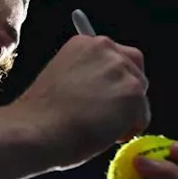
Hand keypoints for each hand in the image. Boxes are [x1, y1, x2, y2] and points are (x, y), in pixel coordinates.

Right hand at [7, 30, 149, 170]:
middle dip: (125, 93)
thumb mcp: (61, 77)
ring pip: (139, 96)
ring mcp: (122, 70)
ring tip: (101, 128)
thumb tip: (104, 91)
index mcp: (85, 43)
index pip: (115, 56)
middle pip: (135, 70)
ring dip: (126, 114)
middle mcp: (106, 48)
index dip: (111, 80)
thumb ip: (85, 75)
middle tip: (106, 115)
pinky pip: (142, 117)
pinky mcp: (133, 93)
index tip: (100, 98)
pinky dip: (129, 130)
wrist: (35, 130)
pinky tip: (105, 136)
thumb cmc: (40, 115)